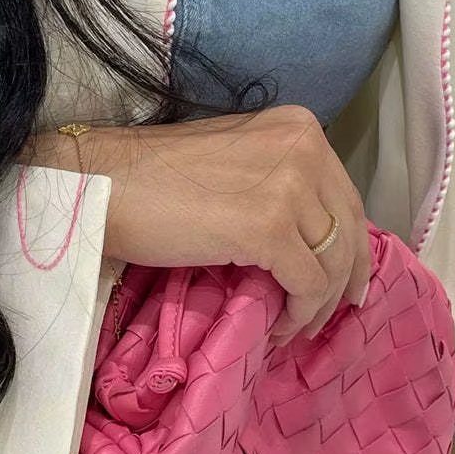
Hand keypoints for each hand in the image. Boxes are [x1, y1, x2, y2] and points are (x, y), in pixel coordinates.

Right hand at [28, 107, 371, 346]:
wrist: (103, 185)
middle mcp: (305, 147)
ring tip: (294, 326)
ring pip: (332, 262)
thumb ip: (278, 182)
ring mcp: (290, 185)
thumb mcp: (236, 162)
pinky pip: (306, 284)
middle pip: (349, 228)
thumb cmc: (154, 178)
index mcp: (299, 127)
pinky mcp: (270, 227)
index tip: (344, 281)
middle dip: (345, 278)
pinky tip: (277, 326)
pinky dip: (297, 312)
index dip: (351, 246)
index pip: (345, 195)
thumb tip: (310, 236)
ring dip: (317, 304)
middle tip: (333, 313)